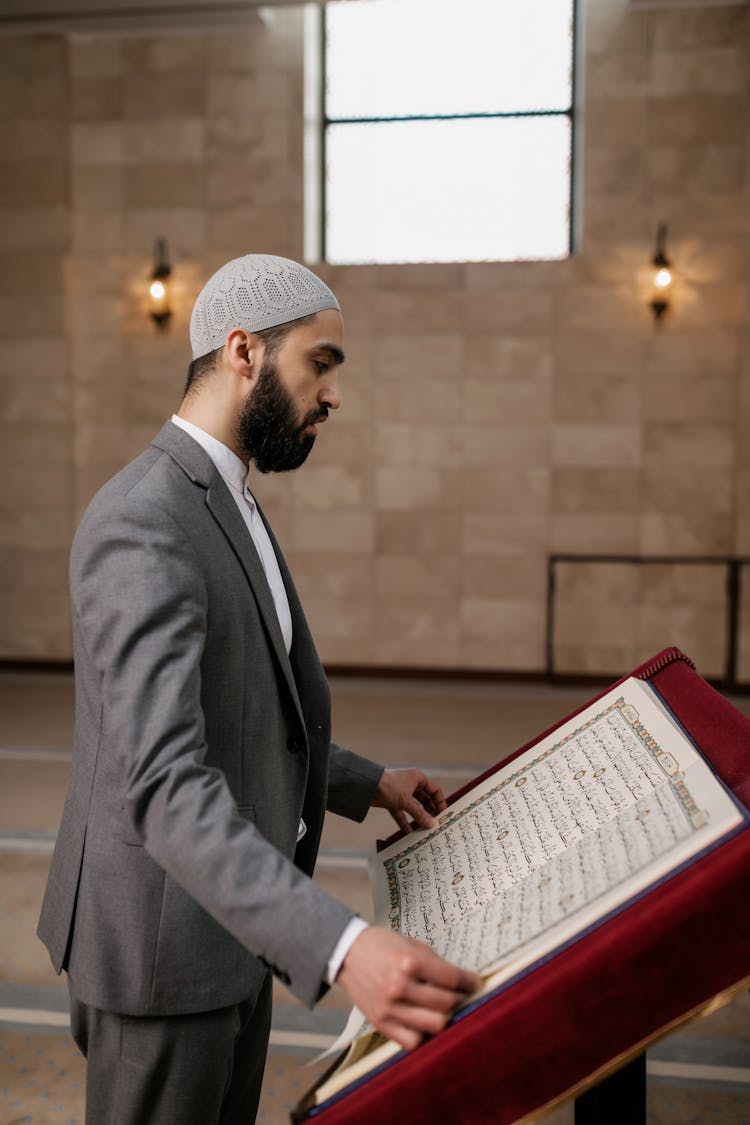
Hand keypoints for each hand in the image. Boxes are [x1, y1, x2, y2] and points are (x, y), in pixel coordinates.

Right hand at [337, 927, 480, 1051]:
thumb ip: (435, 963)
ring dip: (445, 1017)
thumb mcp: (411, 944)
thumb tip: (461, 980)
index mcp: (409, 962)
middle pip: (447, 1003)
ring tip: (444, 1009)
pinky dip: (423, 1035)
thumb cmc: (381, 946)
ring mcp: (390, 1007)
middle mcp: (400, 986)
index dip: (470, 982)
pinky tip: (424, 1022)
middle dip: (460, 999)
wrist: (348, 953)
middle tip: (461, 995)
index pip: (452, 978)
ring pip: (435, 1025)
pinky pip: (412, 1041)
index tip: (476, 984)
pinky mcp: (381, 1023)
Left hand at [372, 768, 446, 832]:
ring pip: (414, 808)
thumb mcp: (406, 801)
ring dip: (418, 818)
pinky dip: (405, 822)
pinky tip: (409, 832)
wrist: (366, 786)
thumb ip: (420, 813)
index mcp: (417, 778)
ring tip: (424, 829)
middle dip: (429, 812)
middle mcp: (411, 785)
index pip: (435, 790)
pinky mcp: (392, 801)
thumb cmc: (388, 786)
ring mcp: (401, 793)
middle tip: (434, 824)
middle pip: (425, 800)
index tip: (443, 815)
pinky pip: (401, 813)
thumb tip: (431, 824)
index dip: (440, 802)